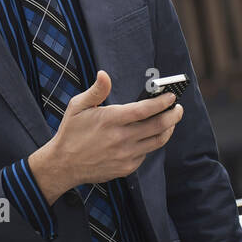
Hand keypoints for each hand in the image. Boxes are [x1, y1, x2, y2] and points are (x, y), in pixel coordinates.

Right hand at [28, 70, 182, 203]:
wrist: (63, 165)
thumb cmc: (71, 132)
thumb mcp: (78, 106)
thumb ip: (96, 91)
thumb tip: (104, 74)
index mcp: (110, 120)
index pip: (144, 109)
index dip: (162, 102)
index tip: (171, 96)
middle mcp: (121, 138)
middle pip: (158, 126)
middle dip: (173, 115)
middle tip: (178, 108)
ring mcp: (125, 155)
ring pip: (157, 141)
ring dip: (168, 129)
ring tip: (170, 121)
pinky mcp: (126, 168)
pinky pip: (146, 154)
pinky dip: (152, 143)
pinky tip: (150, 136)